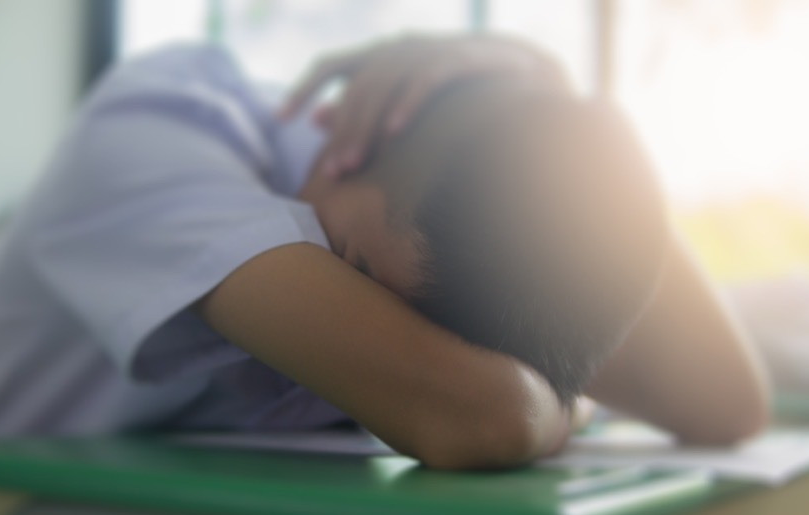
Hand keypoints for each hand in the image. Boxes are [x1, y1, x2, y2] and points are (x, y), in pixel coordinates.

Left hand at [279, 34, 569, 177]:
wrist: (528, 73)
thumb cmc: (457, 93)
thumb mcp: (405, 101)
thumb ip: (363, 107)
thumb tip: (318, 122)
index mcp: (384, 55)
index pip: (330, 65)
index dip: (303, 88)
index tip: (280, 119)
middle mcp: (402, 46)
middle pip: (359, 85)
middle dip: (343, 131)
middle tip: (333, 174)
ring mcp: (432, 49)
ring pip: (386, 82)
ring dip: (366, 126)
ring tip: (353, 165)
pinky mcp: (465, 57)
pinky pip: (428, 77)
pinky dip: (409, 103)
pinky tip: (395, 133)